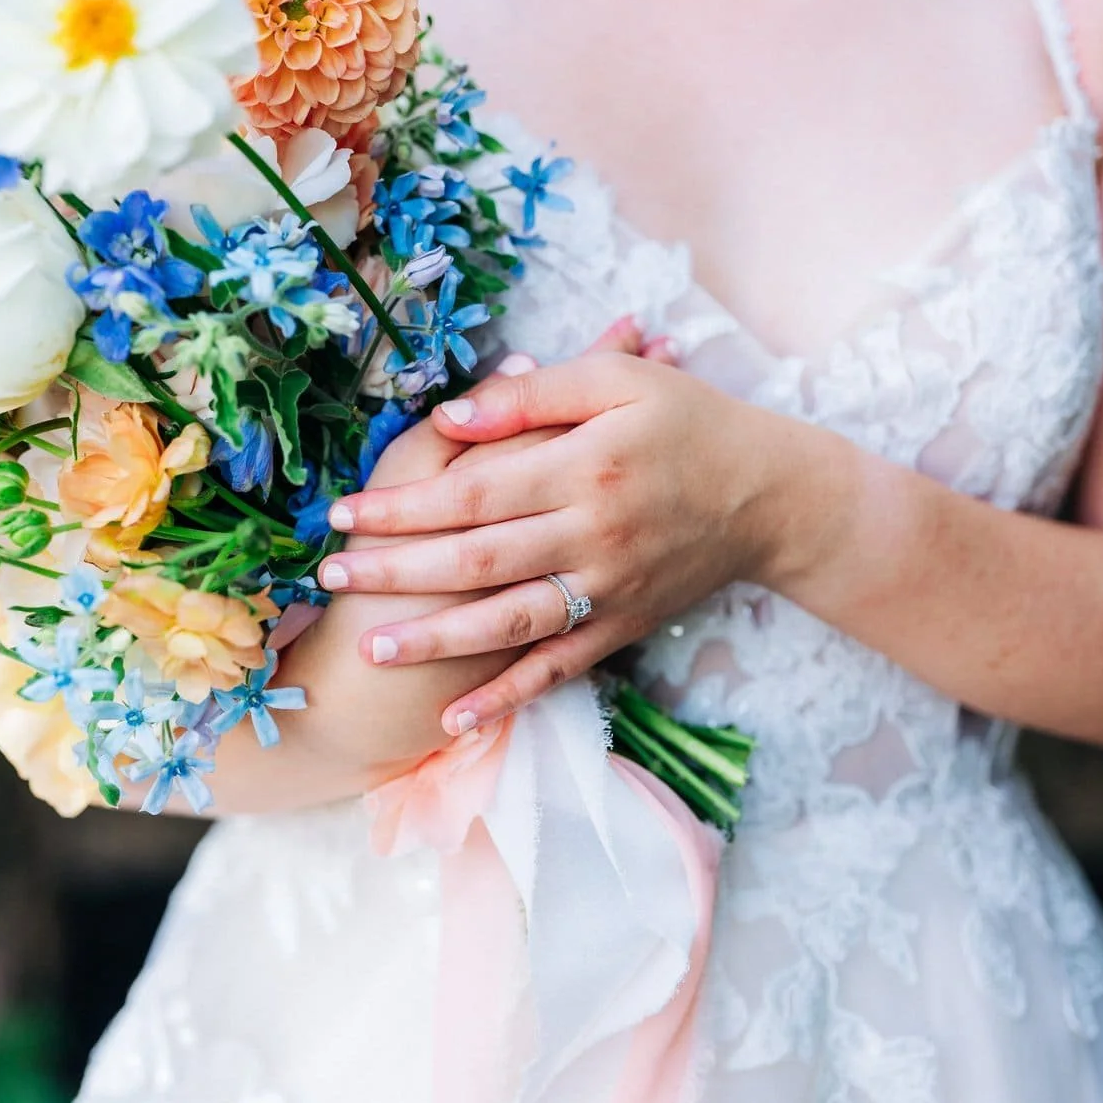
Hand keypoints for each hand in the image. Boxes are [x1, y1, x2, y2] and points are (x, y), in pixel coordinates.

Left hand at [321, 326, 800, 733]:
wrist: (772, 495)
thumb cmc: (687, 422)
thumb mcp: (618, 382)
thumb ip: (534, 396)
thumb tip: (451, 415)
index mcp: (584, 466)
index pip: (473, 492)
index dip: (404, 506)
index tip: (343, 513)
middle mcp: (593, 534)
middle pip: (477, 559)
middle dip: (398, 572)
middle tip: (330, 578)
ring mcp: (609, 589)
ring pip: (510, 622)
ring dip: (438, 641)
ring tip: (373, 650)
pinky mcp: (624, 627)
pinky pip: (560, 670)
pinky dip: (508, 696)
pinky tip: (455, 720)